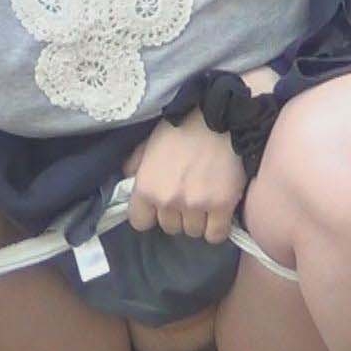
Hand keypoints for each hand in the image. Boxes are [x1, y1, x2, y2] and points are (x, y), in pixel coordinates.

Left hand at [121, 65, 280, 243]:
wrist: (218, 115)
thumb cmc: (181, 126)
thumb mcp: (148, 143)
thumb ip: (134, 165)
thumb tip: (127, 181)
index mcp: (146, 187)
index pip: (140, 222)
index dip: (150, 215)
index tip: (159, 206)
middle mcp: (168, 200)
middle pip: (169, 228)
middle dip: (176, 214)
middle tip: (186, 195)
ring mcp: (196, 205)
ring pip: (192, 232)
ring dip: (197, 219)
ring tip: (204, 199)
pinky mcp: (223, 206)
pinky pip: (216, 234)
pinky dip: (217, 227)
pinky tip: (218, 211)